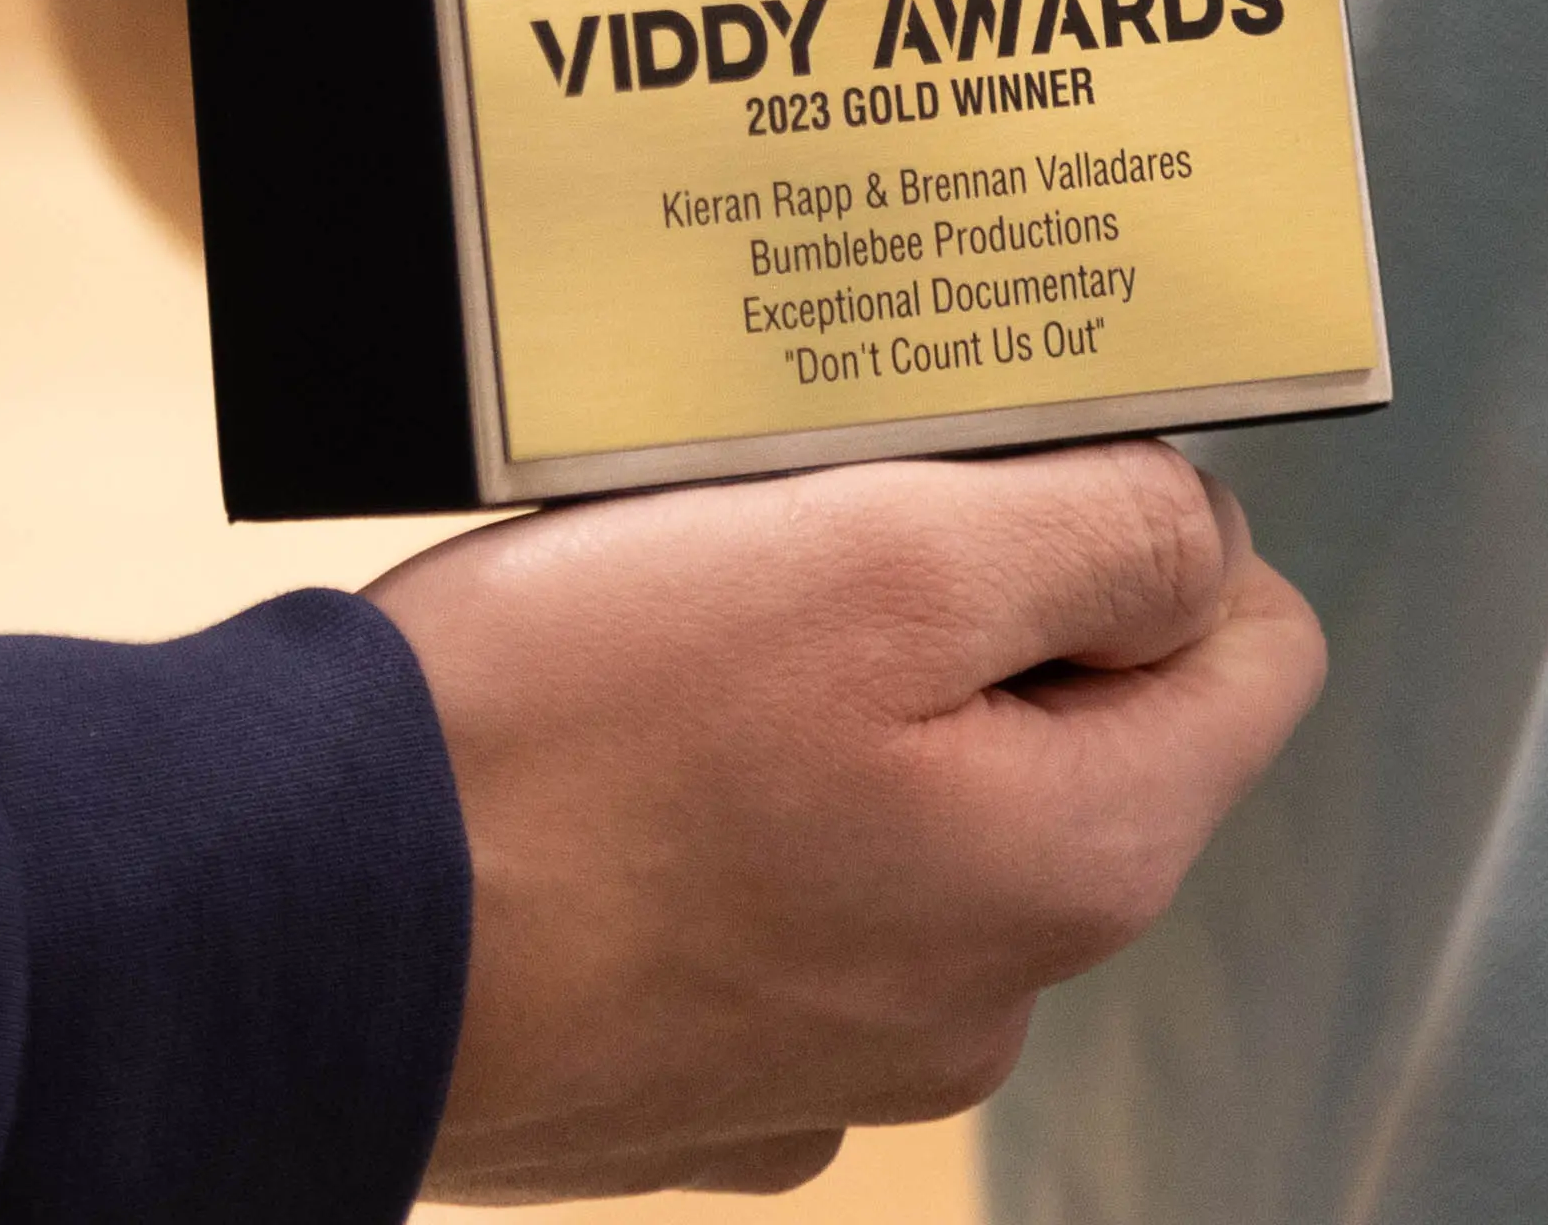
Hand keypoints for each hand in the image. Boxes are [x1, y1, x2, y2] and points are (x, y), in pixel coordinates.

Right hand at [372, 444, 1325, 1200]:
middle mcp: (991, 993)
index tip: (977, 471)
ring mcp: (841, 1057)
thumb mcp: (879, 553)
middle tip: (802, 528)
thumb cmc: (577, 730)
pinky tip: (613, 763)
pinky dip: (722, 819)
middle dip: (967, 610)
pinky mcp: (697, 1076)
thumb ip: (1096, 531)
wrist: (295, 931)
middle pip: (1076, 728)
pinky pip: (776, 901)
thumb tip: (1200, 535)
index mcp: (1078, 861)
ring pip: (914, 811)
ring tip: (679, 633)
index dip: (1137, 522)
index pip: (1252, 644)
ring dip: (835, 706)